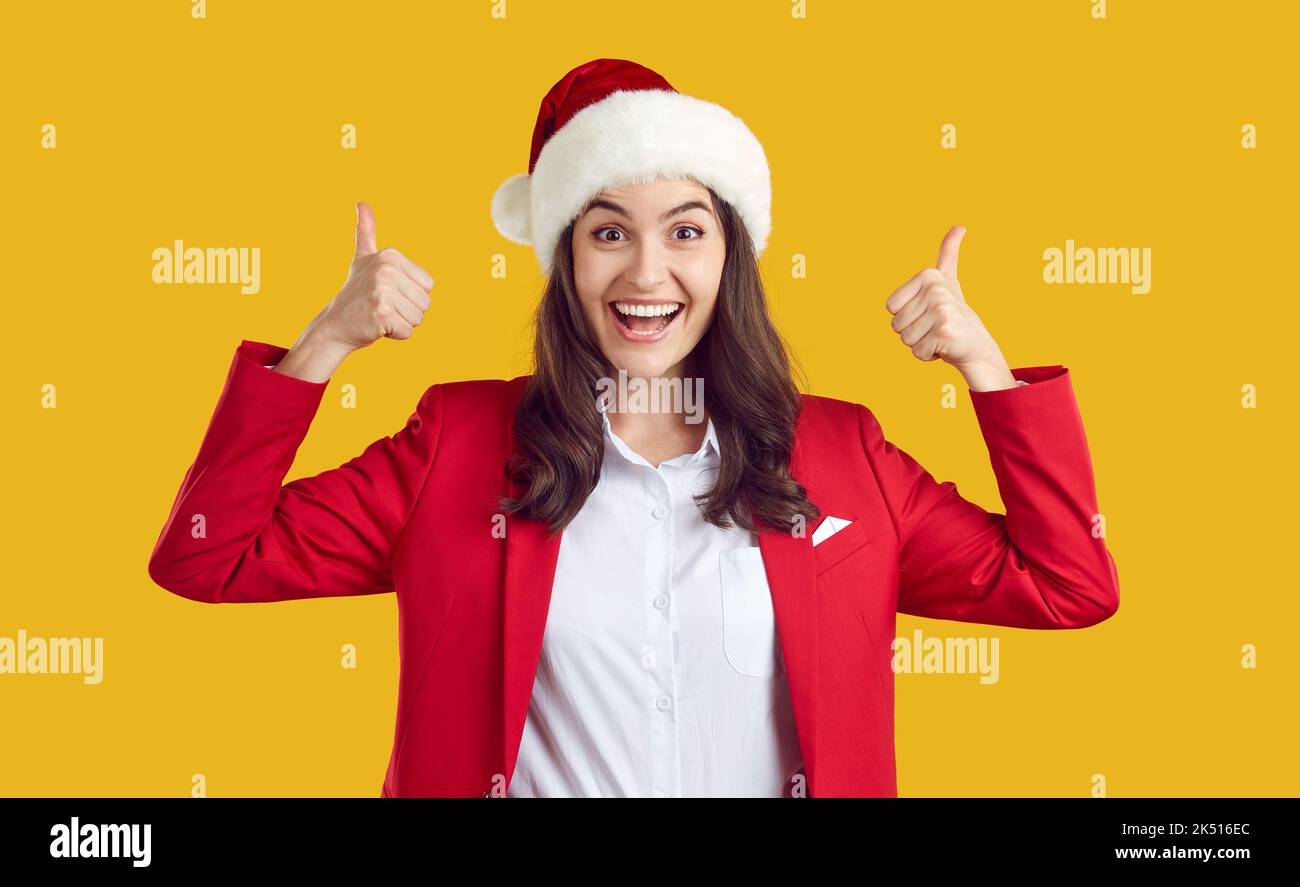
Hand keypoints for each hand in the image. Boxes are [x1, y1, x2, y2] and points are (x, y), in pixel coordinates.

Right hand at [305, 202, 434, 351]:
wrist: (335, 324)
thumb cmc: (355, 293)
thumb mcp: (363, 258)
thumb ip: (366, 232)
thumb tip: (361, 203)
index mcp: (391, 255)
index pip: (428, 286)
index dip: (411, 295)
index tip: (388, 293)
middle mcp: (387, 269)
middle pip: (425, 303)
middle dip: (407, 311)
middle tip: (382, 306)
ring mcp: (383, 290)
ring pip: (417, 318)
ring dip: (401, 323)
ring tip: (379, 315)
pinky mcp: (382, 313)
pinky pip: (407, 331)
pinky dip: (394, 334)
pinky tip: (376, 326)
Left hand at [884, 226, 1013, 386]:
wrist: (978, 346)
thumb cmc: (956, 315)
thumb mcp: (948, 281)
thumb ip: (949, 254)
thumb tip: (960, 226)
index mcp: (928, 275)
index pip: (891, 307)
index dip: (906, 316)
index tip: (928, 313)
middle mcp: (935, 290)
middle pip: (896, 324)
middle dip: (914, 332)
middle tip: (935, 327)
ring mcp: (941, 310)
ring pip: (906, 339)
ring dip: (921, 344)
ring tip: (940, 336)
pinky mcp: (944, 332)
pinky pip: (918, 352)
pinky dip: (929, 356)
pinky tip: (945, 348)